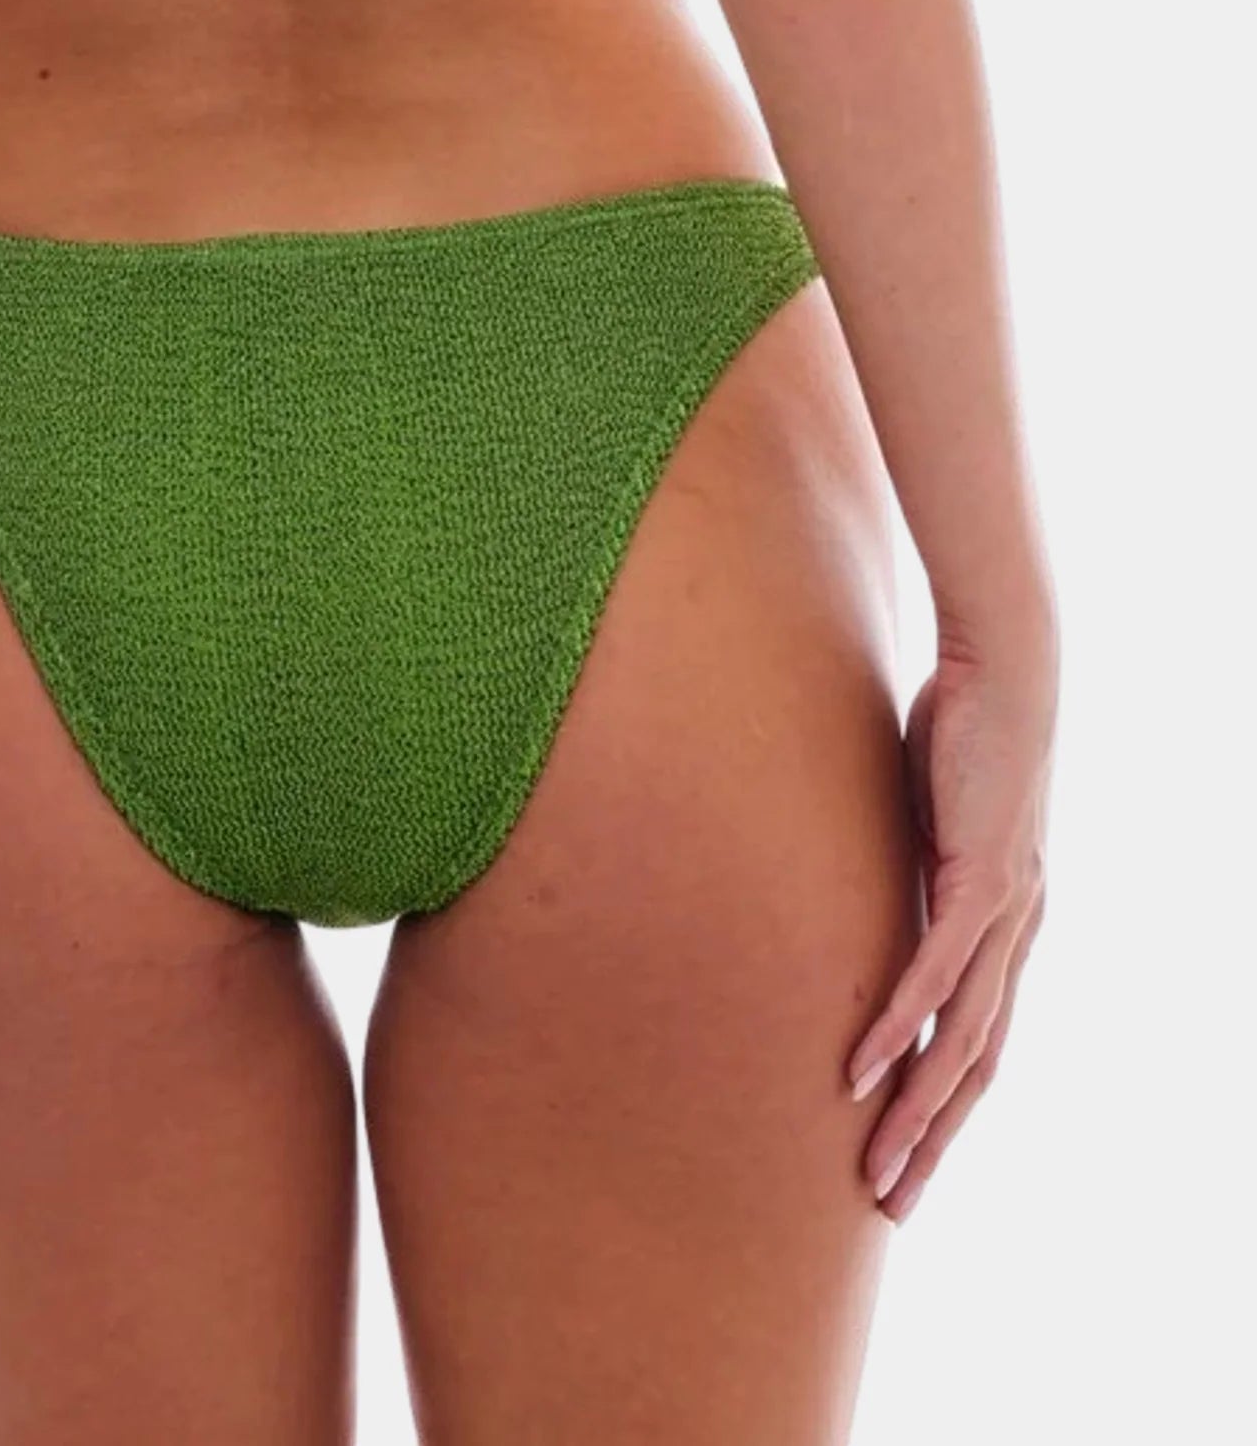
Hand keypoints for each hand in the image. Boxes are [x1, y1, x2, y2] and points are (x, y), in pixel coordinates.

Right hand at [848, 632, 1053, 1222]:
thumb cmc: (960, 728)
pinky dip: (901, 1026)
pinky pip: (939, 971)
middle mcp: (1017, 933)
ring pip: (964, 1040)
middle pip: (978, 1066)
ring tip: (874, 1165)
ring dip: (916, 1110)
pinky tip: (863, 1069)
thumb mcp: (923, 818)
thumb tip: (854, 882)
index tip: (901, 1158)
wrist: (1009, 667)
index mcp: (1006, 926)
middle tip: (890, 1205)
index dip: (941, 1106)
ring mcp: (1007, 913)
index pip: (978, 1041)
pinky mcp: (983, 880)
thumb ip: (903, 863)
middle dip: (934, 1141)